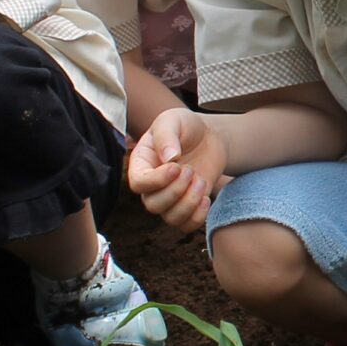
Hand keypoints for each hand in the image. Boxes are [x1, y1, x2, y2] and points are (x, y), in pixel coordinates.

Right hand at [129, 107, 222, 231]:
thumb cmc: (186, 126)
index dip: (157, 180)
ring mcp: (169, 198)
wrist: (208, 137)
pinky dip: (198, 217)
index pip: (138, 184)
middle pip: (153, 205)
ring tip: (201, 181)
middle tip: (190, 170)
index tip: (177, 166)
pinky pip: (186, 225)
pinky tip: (206, 197)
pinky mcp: (187, 206)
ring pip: (170, 218)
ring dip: (189, 203)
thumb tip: (168, 158)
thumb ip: (167, 135)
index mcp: (141, 164)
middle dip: (175, 191)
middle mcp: (151, 185)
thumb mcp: (173, 120)